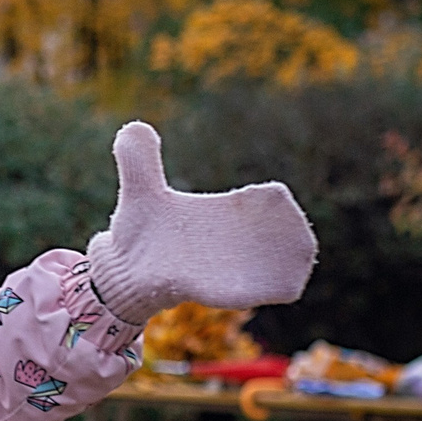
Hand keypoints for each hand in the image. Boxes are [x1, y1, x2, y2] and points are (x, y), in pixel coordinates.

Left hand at [85, 122, 316, 323]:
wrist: (129, 274)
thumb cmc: (142, 231)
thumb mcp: (140, 191)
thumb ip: (138, 159)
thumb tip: (135, 126)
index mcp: (231, 211)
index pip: (273, 201)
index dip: (267, 202)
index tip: (240, 203)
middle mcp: (244, 240)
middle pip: (292, 236)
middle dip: (282, 236)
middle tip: (241, 240)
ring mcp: (244, 269)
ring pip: (289, 265)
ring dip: (278, 263)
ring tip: (243, 263)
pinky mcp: (237, 293)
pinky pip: (273, 290)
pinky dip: (267, 286)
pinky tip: (239, 285)